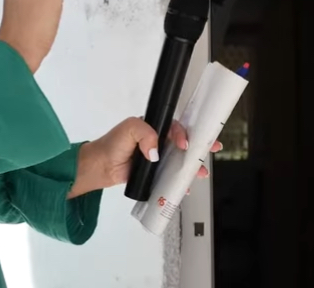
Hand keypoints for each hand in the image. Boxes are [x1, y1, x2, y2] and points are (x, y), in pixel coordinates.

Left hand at [68, 117, 222, 198]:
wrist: (100, 167)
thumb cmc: (112, 144)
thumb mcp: (129, 129)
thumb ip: (145, 134)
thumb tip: (157, 152)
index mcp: (153, 127)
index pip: (175, 127)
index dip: (184, 134)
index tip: (185, 144)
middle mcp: (158, 141)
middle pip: (184, 142)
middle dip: (200, 145)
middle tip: (213, 147)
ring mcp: (157, 157)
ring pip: (180, 160)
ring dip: (193, 165)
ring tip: (201, 172)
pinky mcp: (155, 172)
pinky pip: (171, 175)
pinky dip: (180, 180)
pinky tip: (186, 185)